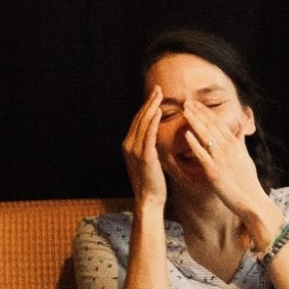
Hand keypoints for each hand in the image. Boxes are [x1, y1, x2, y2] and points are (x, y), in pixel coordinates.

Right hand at [122, 87, 166, 209]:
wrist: (149, 198)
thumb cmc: (152, 181)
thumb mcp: (148, 160)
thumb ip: (148, 146)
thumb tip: (153, 136)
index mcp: (129, 145)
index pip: (138, 121)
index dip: (146, 107)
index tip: (155, 95)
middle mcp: (129, 145)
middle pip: (139, 118)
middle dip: (149, 102)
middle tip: (158, 89)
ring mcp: (135, 150)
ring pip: (143, 124)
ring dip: (151, 107)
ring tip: (159, 95)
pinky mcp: (145, 156)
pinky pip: (148, 135)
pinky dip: (152, 122)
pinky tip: (158, 111)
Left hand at [182, 101, 268, 226]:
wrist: (252, 200)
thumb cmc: (249, 181)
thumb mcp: (246, 156)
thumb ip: (241, 140)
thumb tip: (242, 127)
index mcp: (235, 144)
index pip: (218, 123)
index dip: (206, 112)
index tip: (195, 103)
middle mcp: (228, 148)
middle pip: (211, 126)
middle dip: (198, 113)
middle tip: (186, 101)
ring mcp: (221, 160)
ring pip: (206, 136)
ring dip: (195, 122)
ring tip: (185, 111)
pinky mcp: (214, 172)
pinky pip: (203, 155)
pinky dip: (195, 144)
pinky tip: (187, 134)